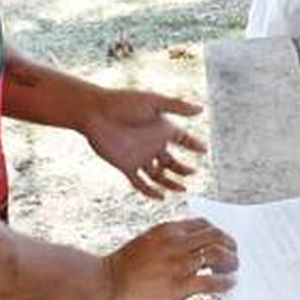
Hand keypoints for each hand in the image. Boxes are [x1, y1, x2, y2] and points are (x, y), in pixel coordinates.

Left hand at [83, 89, 207, 198]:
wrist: (95, 112)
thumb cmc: (123, 102)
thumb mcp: (153, 102)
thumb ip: (177, 106)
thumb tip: (201, 109)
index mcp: (162, 128)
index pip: (183, 139)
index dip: (194, 145)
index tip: (204, 151)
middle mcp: (153, 144)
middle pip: (172, 162)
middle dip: (183, 169)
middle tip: (193, 173)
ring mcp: (140, 157)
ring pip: (159, 175)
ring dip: (170, 183)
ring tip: (181, 190)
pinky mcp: (126, 166)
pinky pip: (140, 183)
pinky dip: (150, 192)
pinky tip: (160, 197)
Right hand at [102, 218, 237, 299]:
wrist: (106, 282)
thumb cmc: (124, 265)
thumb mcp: (147, 241)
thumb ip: (169, 240)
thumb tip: (191, 246)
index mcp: (168, 229)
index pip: (203, 223)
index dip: (217, 231)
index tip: (222, 240)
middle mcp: (176, 242)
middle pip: (215, 235)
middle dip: (229, 243)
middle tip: (235, 252)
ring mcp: (179, 263)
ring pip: (218, 254)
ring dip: (231, 260)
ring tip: (234, 267)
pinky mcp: (180, 285)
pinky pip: (212, 281)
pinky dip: (226, 281)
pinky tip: (230, 283)